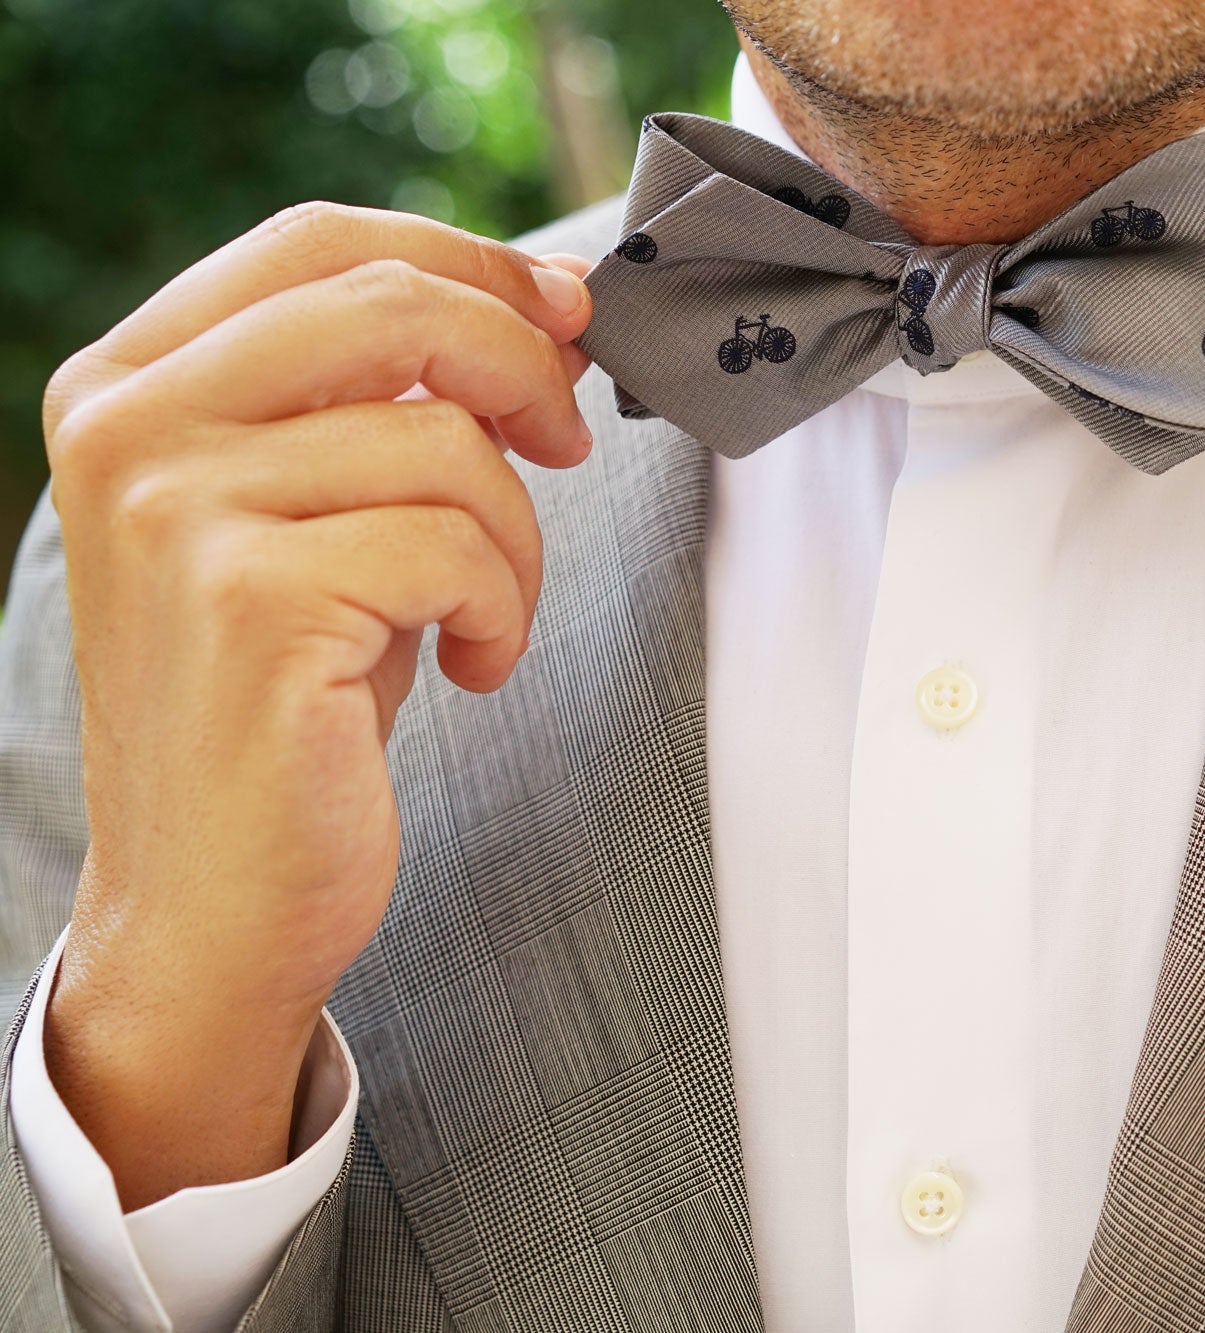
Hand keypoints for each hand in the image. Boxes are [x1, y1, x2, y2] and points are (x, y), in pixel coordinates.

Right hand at [35, 202, 593, 1208]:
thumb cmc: (292, 700)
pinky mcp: (252, 603)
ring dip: (518, 536)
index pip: (319, 243)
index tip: (565, 312)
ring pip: (447, 441)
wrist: (217, 897)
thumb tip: (549, 302)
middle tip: (570, 441)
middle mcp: (130, 427)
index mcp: (129, 382)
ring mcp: (178, 511)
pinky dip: (505, 611)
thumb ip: (386, 399)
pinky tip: (471, 670)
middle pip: (392, 305)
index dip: (468, 260)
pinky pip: (457, 547)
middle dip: (523, 365)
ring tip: (487, 615)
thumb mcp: (318, 515)